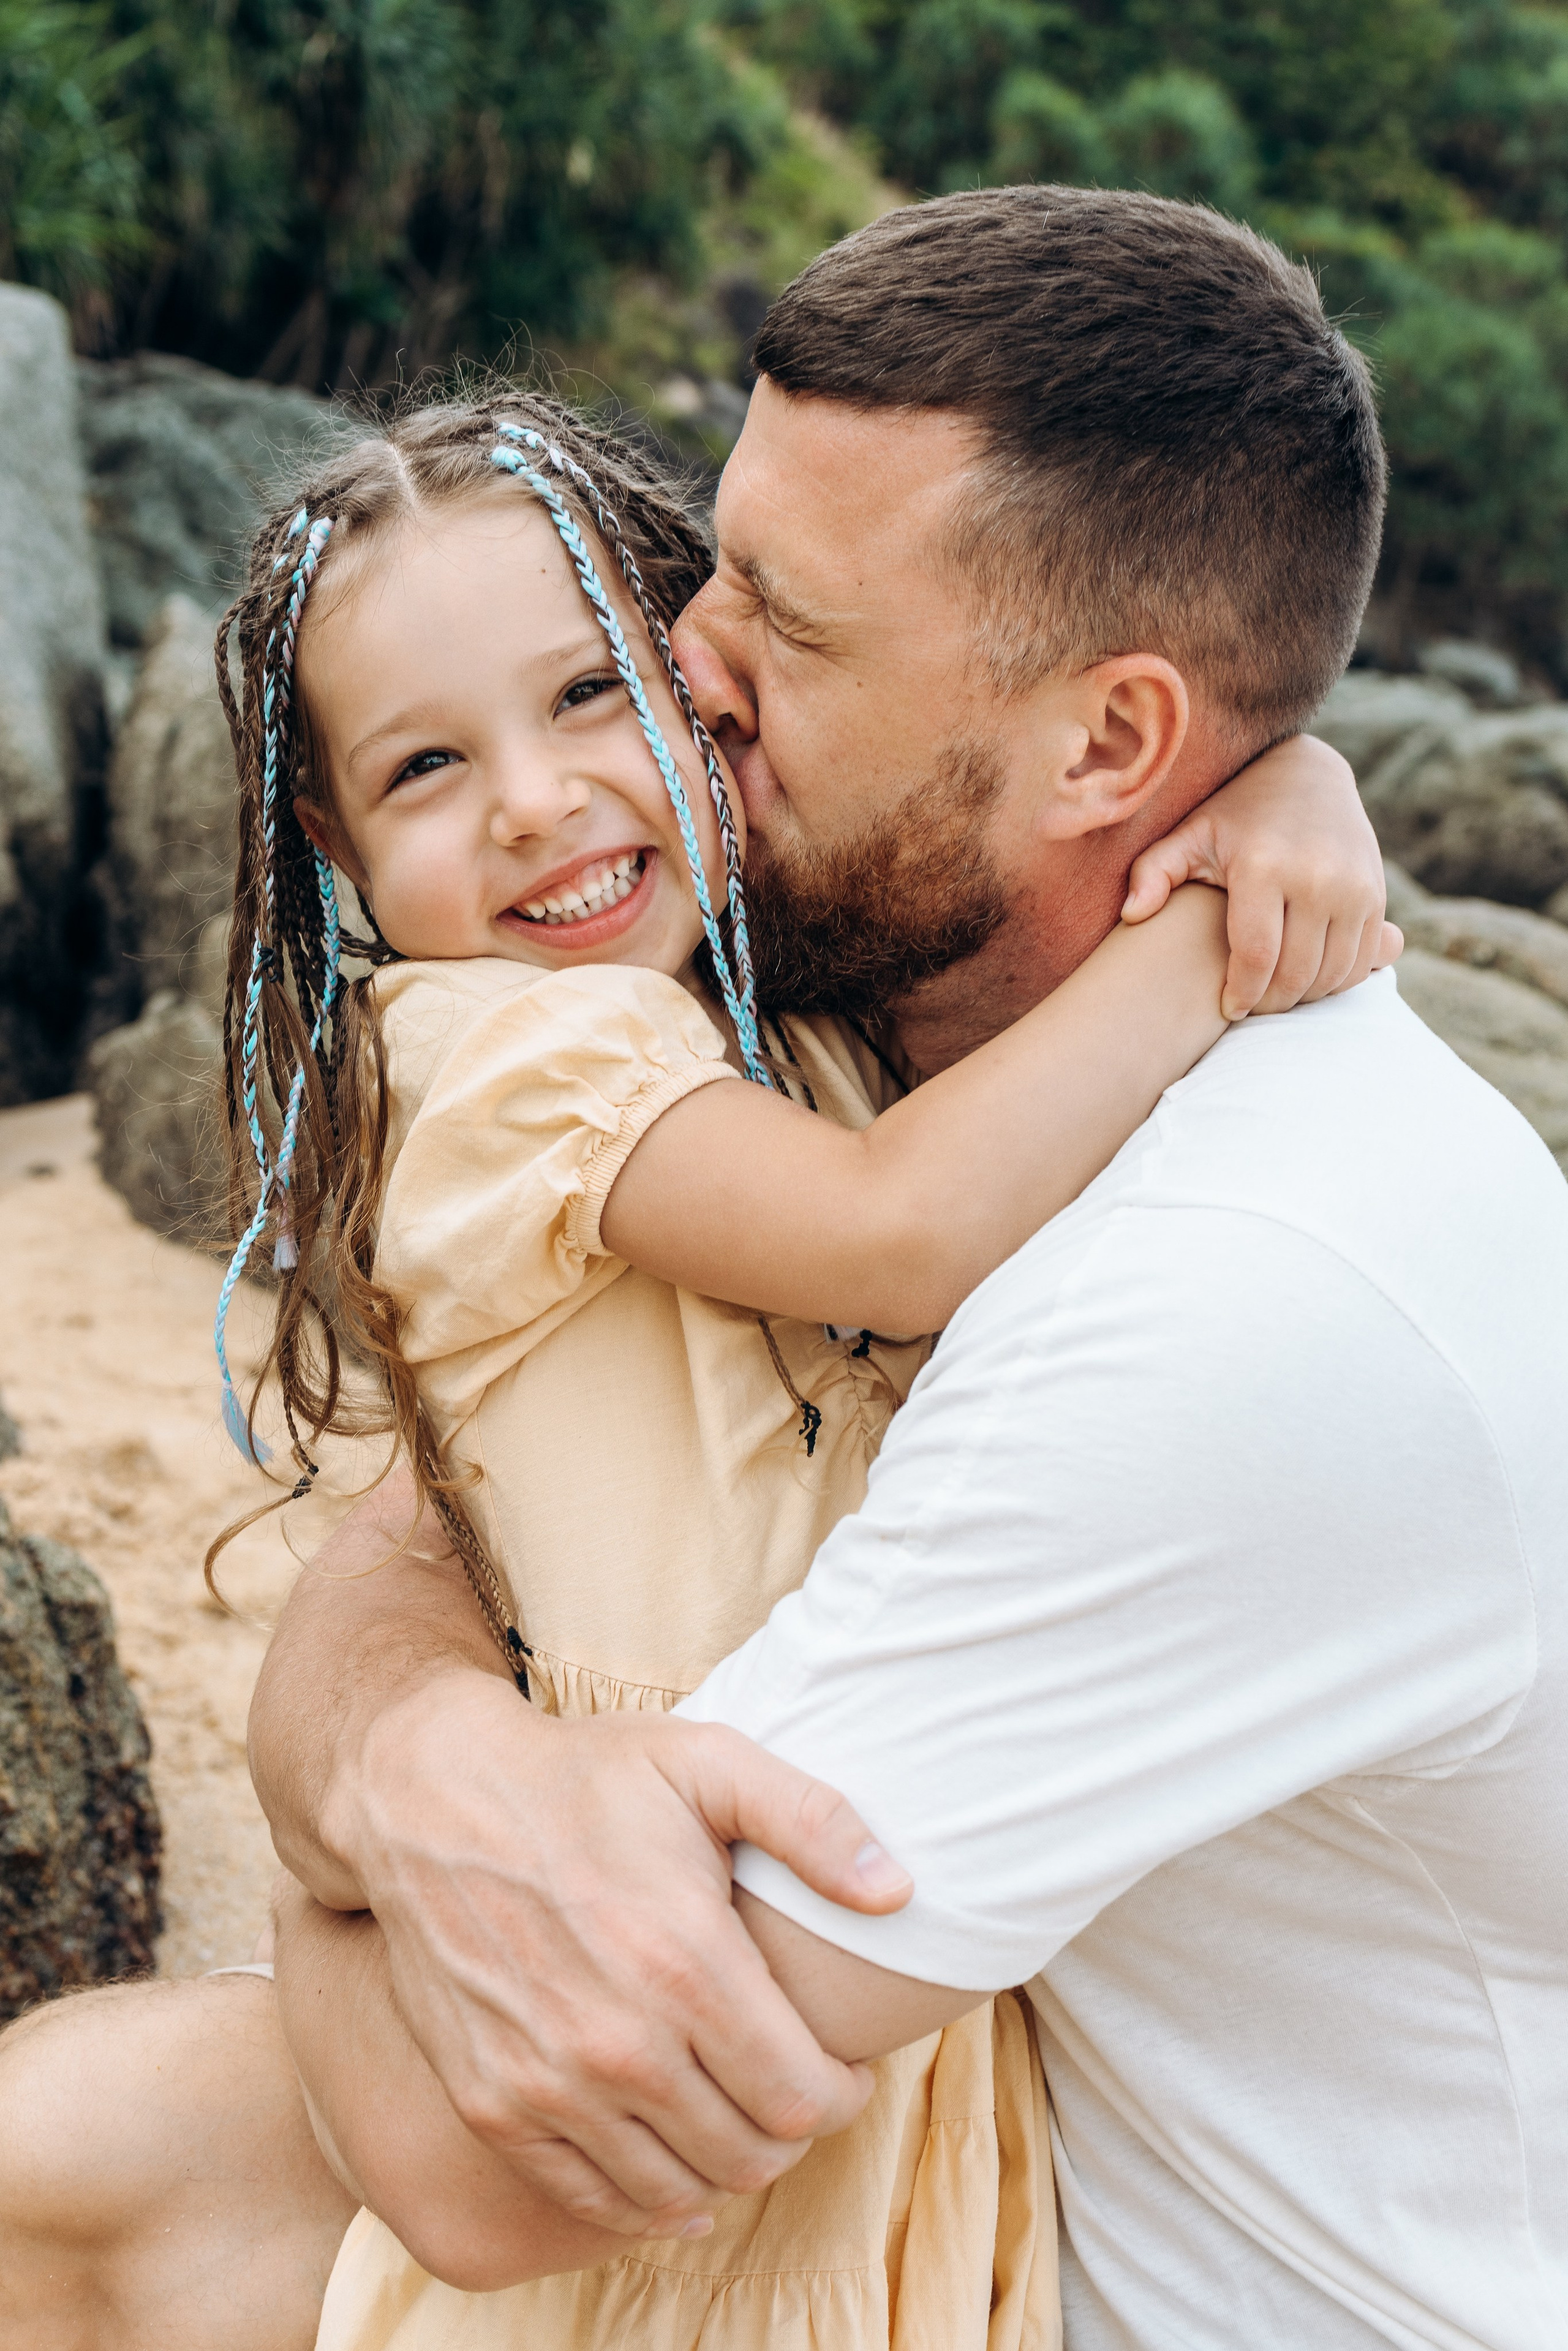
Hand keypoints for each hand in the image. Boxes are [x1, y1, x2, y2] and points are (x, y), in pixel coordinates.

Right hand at [330, 1672, 912, 2237]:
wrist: (431, 1798)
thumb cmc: (583, 1775)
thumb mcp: (706, 1758)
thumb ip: (812, 1820)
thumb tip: (900, 1890)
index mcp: (684, 1962)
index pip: (803, 2097)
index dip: (843, 2095)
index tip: (842, 2067)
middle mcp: (617, 2040)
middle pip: (750, 2155)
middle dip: (791, 2133)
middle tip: (793, 2090)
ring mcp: (548, 2082)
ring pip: (679, 2190)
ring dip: (725, 2168)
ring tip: (737, 2117)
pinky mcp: (492, 2101)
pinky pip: (591, 2198)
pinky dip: (645, 2200)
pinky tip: (671, 2166)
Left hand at [1122, 733, 1401, 1019]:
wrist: (1308, 776)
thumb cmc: (1235, 814)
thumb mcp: (1190, 834)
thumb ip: (1153, 873)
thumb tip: (1131, 915)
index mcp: (1265, 867)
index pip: (1256, 957)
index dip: (1241, 994)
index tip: (1227, 1008)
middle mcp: (1317, 878)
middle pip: (1295, 974)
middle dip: (1270, 1003)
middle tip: (1250, 1007)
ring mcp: (1354, 888)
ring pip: (1331, 974)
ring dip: (1303, 997)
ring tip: (1274, 995)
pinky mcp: (1376, 896)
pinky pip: (1361, 961)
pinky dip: (1335, 981)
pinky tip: (1307, 978)